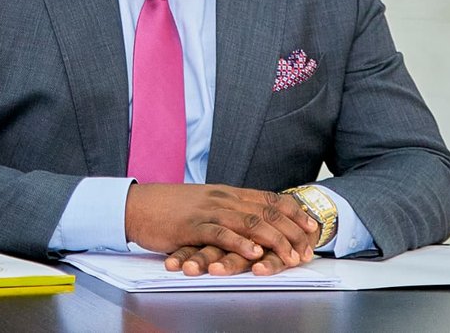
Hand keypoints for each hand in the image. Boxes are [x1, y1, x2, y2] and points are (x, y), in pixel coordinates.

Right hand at [124, 184, 319, 275]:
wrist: (137, 206)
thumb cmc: (169, 209)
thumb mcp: (204, 205)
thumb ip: (226, 211)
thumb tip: (249, 223)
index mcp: (227, 193)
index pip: (268, 199)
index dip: (293, 212)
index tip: (311, 226)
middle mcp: (222, 198)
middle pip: (266, 212)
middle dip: (292, 230)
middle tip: (307, 248)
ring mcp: (208, 210)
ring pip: (249, 222)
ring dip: (274, 240)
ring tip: (290, 256)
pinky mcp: (192, 224)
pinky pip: (221, 233)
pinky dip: (240, 243)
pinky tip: (254, 254)